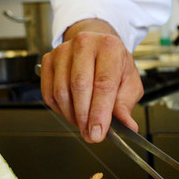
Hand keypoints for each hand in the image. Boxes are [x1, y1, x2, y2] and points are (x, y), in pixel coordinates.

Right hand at [39, 19, 143, 142]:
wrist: (97, 47)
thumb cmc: (114, 65)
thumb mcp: (129, 83)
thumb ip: (126, 106)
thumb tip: (128, 126)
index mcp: (109, 47)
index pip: (103, 84)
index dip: (100, 113)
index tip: (98, 133)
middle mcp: (84, 44)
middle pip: (79, 87)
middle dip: (84, 117)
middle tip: (90, 134)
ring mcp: (63, 51)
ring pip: (61, 92)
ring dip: (71, 115)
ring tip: (84, 122)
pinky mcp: (48, 60)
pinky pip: (49, 94)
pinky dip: (60, 109)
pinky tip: (72, 111)